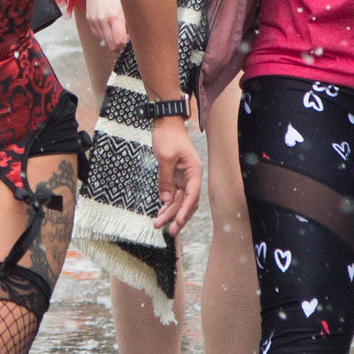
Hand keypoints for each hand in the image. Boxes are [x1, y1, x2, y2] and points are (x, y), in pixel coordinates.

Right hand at [81, 0, 127, 53]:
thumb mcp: (128, 5)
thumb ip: (131, 22)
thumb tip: (134, 36)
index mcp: (115, 17)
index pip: (120, 42)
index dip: (126, 45)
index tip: (131, 41)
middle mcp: (103, 20)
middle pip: (111, 46)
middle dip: (119, 46)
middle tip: (126, 42)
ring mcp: (94, 20)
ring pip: (103, 42)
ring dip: (111, 41)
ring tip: (118, 34)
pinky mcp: (89, 19)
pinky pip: (96, 35)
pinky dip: (103, 36)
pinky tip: (109, 29)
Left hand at [150, 120, 201, 235]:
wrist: (165, 122)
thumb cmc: (168, 136)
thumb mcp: (165, 157)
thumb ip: (166, 179)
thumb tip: (165, 200)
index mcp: (194, 171)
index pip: (192, 195)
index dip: (185, 211)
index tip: (177, 222)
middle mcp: (191, 176)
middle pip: (187, 202)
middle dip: (177, 217)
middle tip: (169, 231)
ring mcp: (184, 177)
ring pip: (179, 200)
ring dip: (170, 213)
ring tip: (158, 224)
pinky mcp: (175, 177)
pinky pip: (173, 194)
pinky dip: (166, 204)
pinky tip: (160, 213)